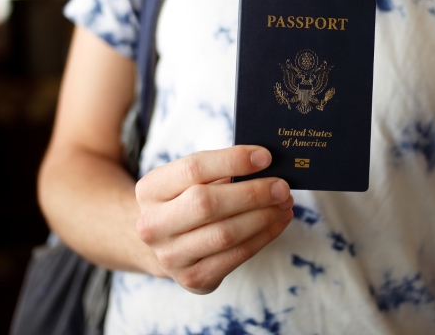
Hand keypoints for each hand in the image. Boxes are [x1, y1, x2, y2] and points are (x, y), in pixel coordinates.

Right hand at [134, 146, 293, 293]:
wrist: (163, 244)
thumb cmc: (184, 200)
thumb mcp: (187, 180)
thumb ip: (217, 168)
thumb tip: (264, 163)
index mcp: (149, 190)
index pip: (193, 169)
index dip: (232, 160)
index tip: (265, 157)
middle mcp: (152, 226)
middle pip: (207, 204)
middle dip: (252, 193)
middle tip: (282, 186)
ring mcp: (170, 257)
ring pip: (226, 234)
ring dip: (263, 216)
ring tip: (285, 203)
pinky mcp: (193, 279)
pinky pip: (236, 256)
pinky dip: (264, 237)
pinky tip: (279, 222)